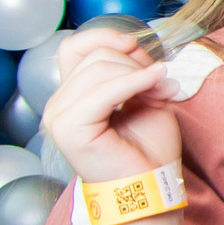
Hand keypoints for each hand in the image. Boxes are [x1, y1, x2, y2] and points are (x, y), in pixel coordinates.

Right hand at [44, 28, 183, 186]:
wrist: (152, 187)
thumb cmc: (149, 149)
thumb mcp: (146, 96)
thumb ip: (134, 68)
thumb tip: (134, 45)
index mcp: (72, 94)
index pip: (75, 47)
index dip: (107, 37)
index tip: (138, 47)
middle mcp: (59, 103)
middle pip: (96, 56)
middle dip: (137, 64)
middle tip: (164, 86)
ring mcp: (59, 115)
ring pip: (101, 68)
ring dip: (141, 75)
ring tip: (163, 94)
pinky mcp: (69, 128)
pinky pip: (104, 91)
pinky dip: (135, 83)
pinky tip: (157, 88)